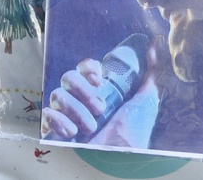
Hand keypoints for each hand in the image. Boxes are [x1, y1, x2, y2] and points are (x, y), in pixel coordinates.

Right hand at [42, 35, 166, 146]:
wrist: (120, 158)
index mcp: (98, 90)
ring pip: (56, 94)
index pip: (83, 67)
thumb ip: (152, 70)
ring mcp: (67, 113)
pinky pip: (46, 115)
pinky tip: (72, 132)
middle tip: (100, 109)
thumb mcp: (147, 99)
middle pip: (68, 77)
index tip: (100, 80)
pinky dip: (59, 122)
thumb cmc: (134, 132)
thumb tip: (155, 43)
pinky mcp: (56, 128)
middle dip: (83, 92)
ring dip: (75, 110)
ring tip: (90, 127)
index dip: (87, 68)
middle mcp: (80, 98)